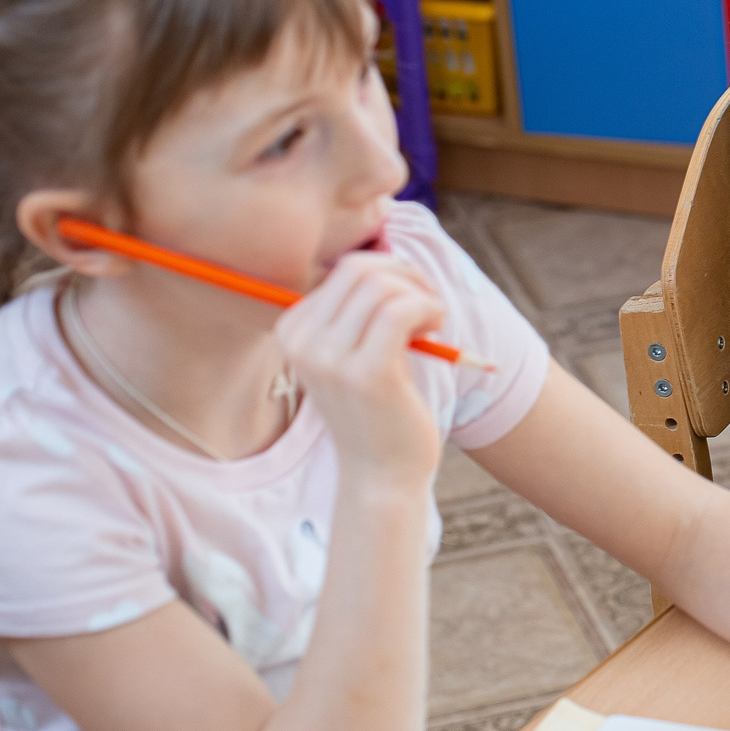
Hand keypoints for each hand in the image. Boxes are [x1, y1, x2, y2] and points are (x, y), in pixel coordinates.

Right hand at [275, 252, 444, 486]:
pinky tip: (436, 333)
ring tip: (432, 325)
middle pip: (362, 269)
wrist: (381, 473)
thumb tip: (387, 257)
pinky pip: (403, 310)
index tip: (411, 302)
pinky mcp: (367, 373)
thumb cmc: (376, 407)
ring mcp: (330, 358)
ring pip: (384, 287)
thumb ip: (357, 309)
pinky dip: (429, 310)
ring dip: (422, 297)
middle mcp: (302, 342)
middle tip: (428, 307)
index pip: (346, 268)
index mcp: (293, 330)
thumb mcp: (352, 353)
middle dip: (408, 277)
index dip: (391, 273)